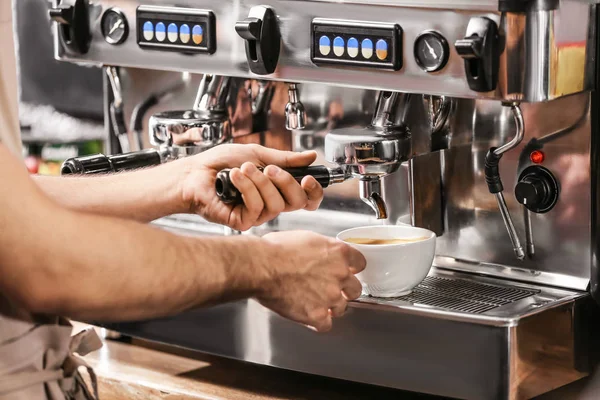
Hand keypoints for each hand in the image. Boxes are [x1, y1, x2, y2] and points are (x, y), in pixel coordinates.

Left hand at [180, 144, 323, 230]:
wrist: (194, 173)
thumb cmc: (220, 164)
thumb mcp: (257, 154)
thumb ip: (284, 159)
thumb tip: (310, 156)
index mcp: (277, 189)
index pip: (306, 199)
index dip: (313, 192)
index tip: (308, 178)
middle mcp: (270, 204)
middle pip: (297, 202)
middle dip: (285, 181)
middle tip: (268, 168)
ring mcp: (257, 215)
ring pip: (276, 204)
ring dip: (260, 182)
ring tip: (243, 169)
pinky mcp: (243, 222)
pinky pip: (256, 208)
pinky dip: (247, 189)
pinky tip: (235, 178)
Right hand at [257, 231, 365, 331]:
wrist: (261, 267)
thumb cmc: (275, 250)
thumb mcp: (305, 238)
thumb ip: (322, 249)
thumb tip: (322, 254)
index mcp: (338, 253)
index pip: (359, 263)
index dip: (350, 269)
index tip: (345, 272)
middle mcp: (339, 274)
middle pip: (354, 289)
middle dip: (344, 291)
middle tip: (330, 290)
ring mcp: (330, 296)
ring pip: (341, 308)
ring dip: (330, 307)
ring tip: (315, 303)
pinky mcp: (317, 314)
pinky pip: (326, 325)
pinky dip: (318, 322)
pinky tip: (309, 316)